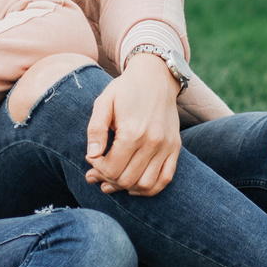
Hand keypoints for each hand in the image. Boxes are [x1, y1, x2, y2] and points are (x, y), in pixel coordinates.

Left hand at [84, 56, 183, 196]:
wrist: (156, 77)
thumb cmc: (125, 90)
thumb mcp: (104, 103)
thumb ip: (95, 129)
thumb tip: (91, 156)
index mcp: (133, 132)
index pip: (111, 169)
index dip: (97, 169)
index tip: (91, 160)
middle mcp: (152, 142)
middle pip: (126, 179)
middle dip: (107, 179)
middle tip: (96, 173)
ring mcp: (166, 146)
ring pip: (145, 185)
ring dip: (126, 187)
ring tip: (112, 181)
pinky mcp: (175, 148)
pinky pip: (165, 179)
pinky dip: (149, 188)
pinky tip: (133, 185)